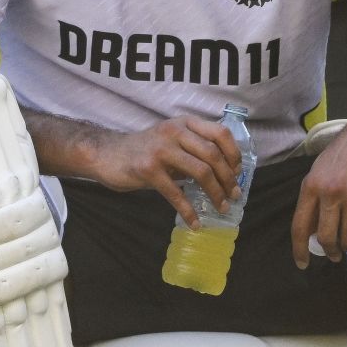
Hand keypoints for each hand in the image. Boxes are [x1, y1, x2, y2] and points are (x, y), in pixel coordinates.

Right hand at [93, 117, 240, 227]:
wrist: (107, 154)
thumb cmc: (144, 150)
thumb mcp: (171, 139)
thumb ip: (193, 148)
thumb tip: (224, 171)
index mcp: (185, 123)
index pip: (220, 132)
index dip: (234, 153)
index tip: (238, 172)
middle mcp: (175, 132)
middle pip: (213, 155)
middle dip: (228, 178)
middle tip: (235, 195)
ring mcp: (161, 150)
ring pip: (200, 172)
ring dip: (216, 193)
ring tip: (222, 207)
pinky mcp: (148, 170)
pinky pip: (176, 194)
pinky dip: (189, 211)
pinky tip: (195, 223)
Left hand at [291, 110, 346, 266]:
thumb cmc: (343, 156)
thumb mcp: (319, 171)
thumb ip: (313, 199)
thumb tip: (310, 232)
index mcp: (311, 186)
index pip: (300, 226)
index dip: (299, 249)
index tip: (302, 264)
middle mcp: (331, 193)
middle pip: (327, 238)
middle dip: (330, 251)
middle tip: (333, 255)